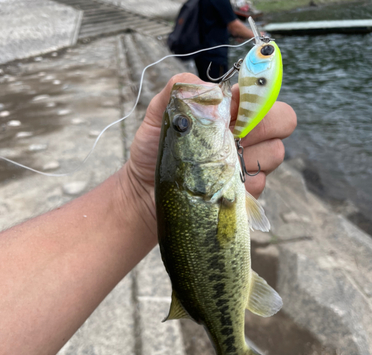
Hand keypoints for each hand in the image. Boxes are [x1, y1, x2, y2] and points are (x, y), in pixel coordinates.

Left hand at [122, 73, 296, 229]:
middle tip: (235, 135)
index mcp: (228, 112)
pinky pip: (260, 181)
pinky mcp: (247, 190)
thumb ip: (179, 90)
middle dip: (265, 124)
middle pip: (283, 120)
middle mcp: (245, 134)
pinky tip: (217, 184)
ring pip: (275, 152)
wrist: (147, 192)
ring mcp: (248, 162)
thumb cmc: (154, 152)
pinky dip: (240, 182)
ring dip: (250, 155)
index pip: (261, 94)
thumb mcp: (158, 115)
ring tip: (218, 162)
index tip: (238, 106)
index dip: (258, 95)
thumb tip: (210, 86)